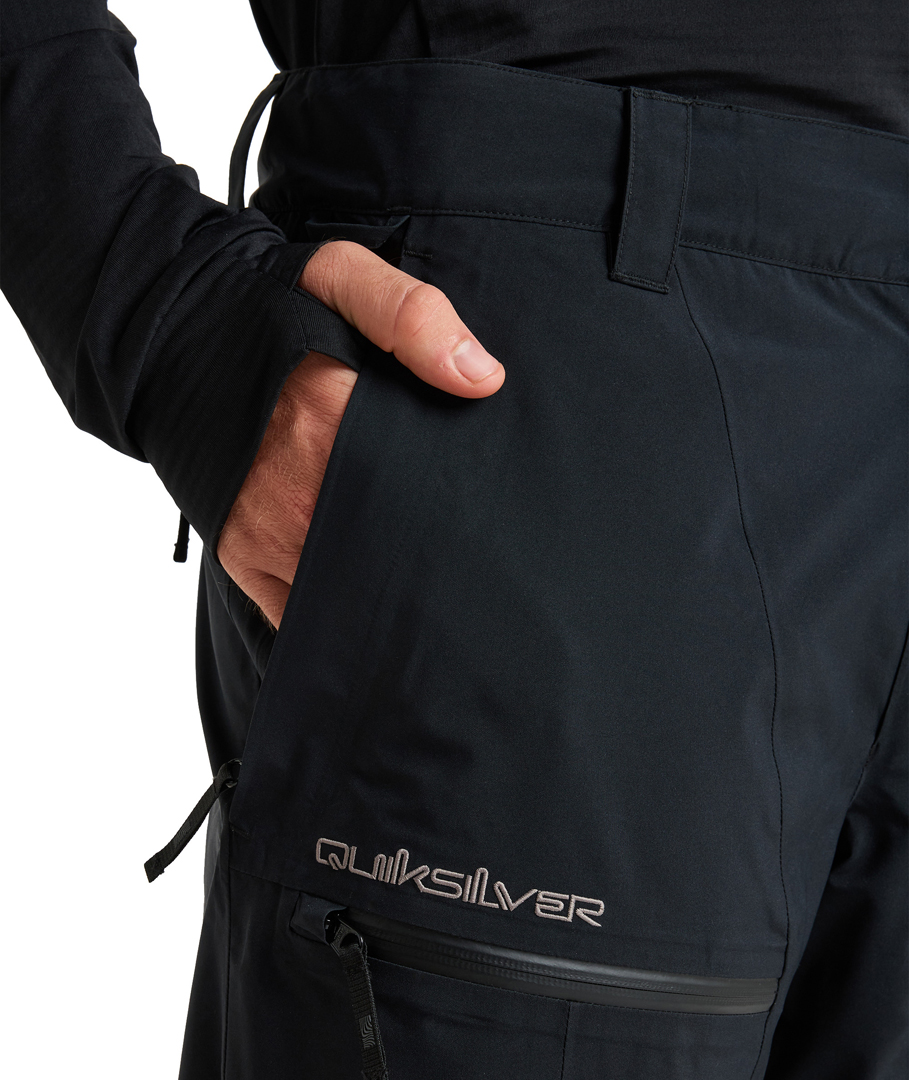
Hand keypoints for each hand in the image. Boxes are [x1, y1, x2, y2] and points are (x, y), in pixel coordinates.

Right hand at [216, 240, 504, 627]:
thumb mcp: (340, 276)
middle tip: (470, 555)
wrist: (167, 336)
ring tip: (426, 579)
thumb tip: (481, 378)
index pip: (422, 486)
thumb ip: (411, 317)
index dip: (461, 507)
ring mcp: (266, 529)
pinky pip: (301, 609)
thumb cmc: (261, 306)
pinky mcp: (242, 554)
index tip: (488, 514)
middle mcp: (299, 485)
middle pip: (392, 547)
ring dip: (385, 586)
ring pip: (350, 586)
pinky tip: (367, 595)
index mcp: (333, 413)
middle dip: (431, 555)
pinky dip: (336, 608)